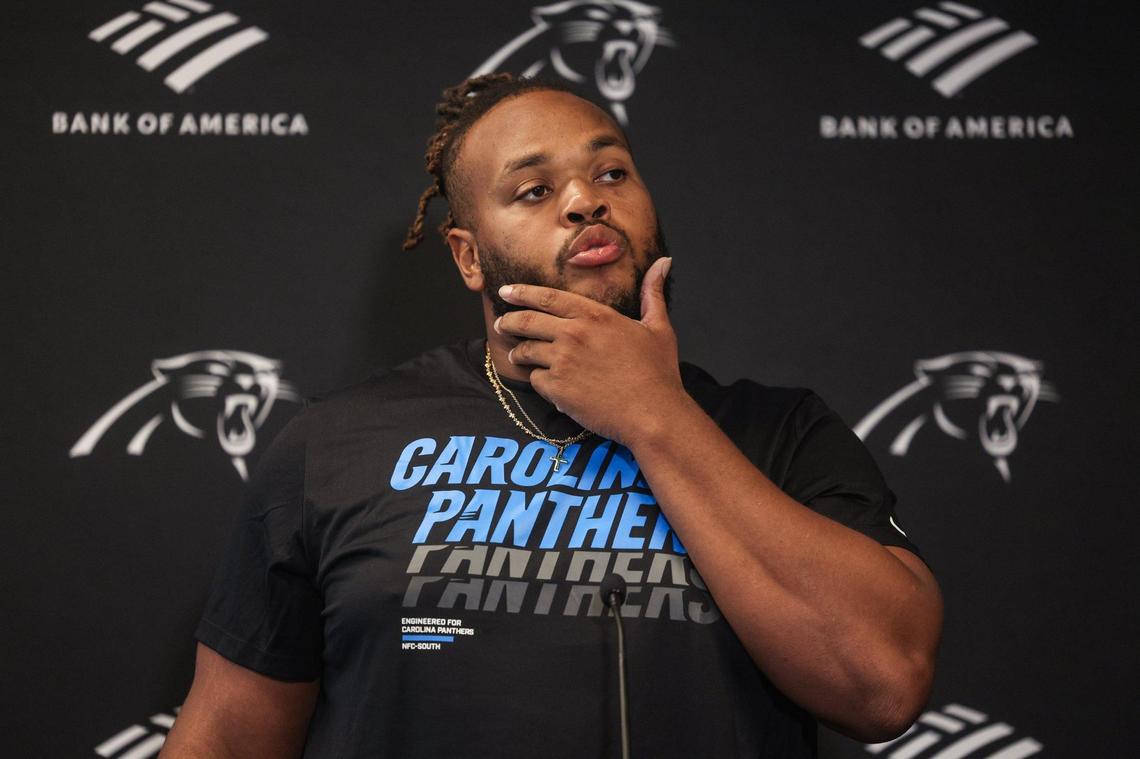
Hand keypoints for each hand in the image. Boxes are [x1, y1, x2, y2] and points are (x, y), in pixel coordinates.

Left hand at [494, 257, 687, 445]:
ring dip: (519, 353)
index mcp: (594, 315)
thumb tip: (664, 263)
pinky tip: (547, 385)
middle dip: (509, 321)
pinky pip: (535, 380)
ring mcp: (562, 361)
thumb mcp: (659, 327)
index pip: (547, 297)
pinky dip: (539, 381)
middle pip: (527, 321)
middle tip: (502, 323)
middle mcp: (573, 334)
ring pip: (526, 351)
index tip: (507, 291)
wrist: (652, 414)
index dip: (522, 293)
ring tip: (519, 356)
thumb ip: (653, 293)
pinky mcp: (557, 389)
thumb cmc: (658, 372)